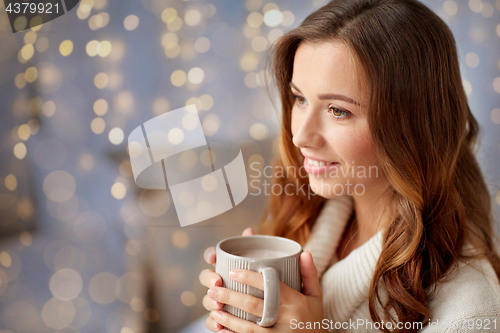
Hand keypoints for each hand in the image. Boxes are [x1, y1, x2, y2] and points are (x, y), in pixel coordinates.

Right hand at [199, 227, 254, 331]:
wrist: (272, 311)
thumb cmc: (264, 284)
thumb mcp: (264, 267)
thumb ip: (256, 249)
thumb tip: (248, 230)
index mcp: (227, 266)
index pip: (212, 256)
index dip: (210, 255)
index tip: (213, 257)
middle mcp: (219, 282)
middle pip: (205, 277)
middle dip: (208, 279)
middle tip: (217, 282)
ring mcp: (218, 300)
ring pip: (207, 300)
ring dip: (210, 302)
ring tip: (219, 306)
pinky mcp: (221, 319)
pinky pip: (212, 322)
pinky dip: (214, 324)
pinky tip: (221, 326)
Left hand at [207, 251, 327, 332]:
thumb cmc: (314, 320)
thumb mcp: (316, 297)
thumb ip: (309, 274)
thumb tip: (304, 252)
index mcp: (295, 301)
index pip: (269, 285)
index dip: (249, 278)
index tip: (233, 272)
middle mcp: (286, 318)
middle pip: (253, 305)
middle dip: (230, 297)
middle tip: (213, 290)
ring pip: (247, 327)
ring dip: (227, 318)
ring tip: (213, 309)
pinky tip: (221, 330)